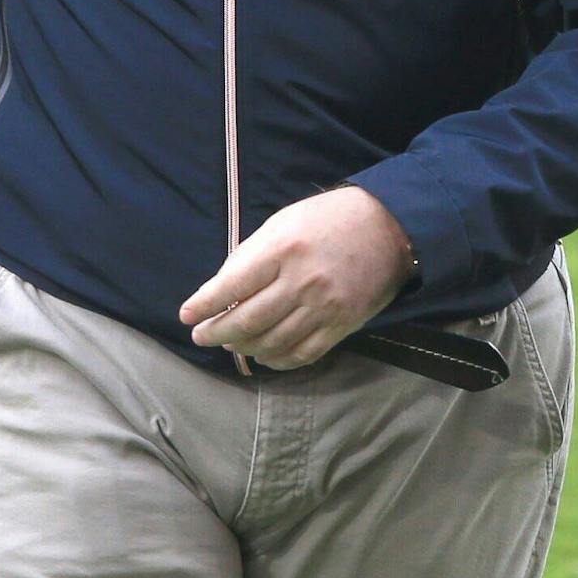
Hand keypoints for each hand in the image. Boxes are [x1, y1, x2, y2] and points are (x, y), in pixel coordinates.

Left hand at [179, 187, 416, 368]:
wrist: (392, 225)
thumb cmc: (331, 217)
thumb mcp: (286, 220)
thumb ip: (253, 253)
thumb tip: (221, 288)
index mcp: (285, 248)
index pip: (232, 285)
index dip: (204, 304)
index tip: (186, 315)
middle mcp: (303, 280)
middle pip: (247, 320)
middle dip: (216, 333)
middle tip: (201, 336)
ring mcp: (325, 306)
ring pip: (271, 342)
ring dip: (243, 348)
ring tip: (231, 344)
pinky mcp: (343, 324)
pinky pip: (302, 353)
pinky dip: (277, 360)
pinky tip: (264, 355)